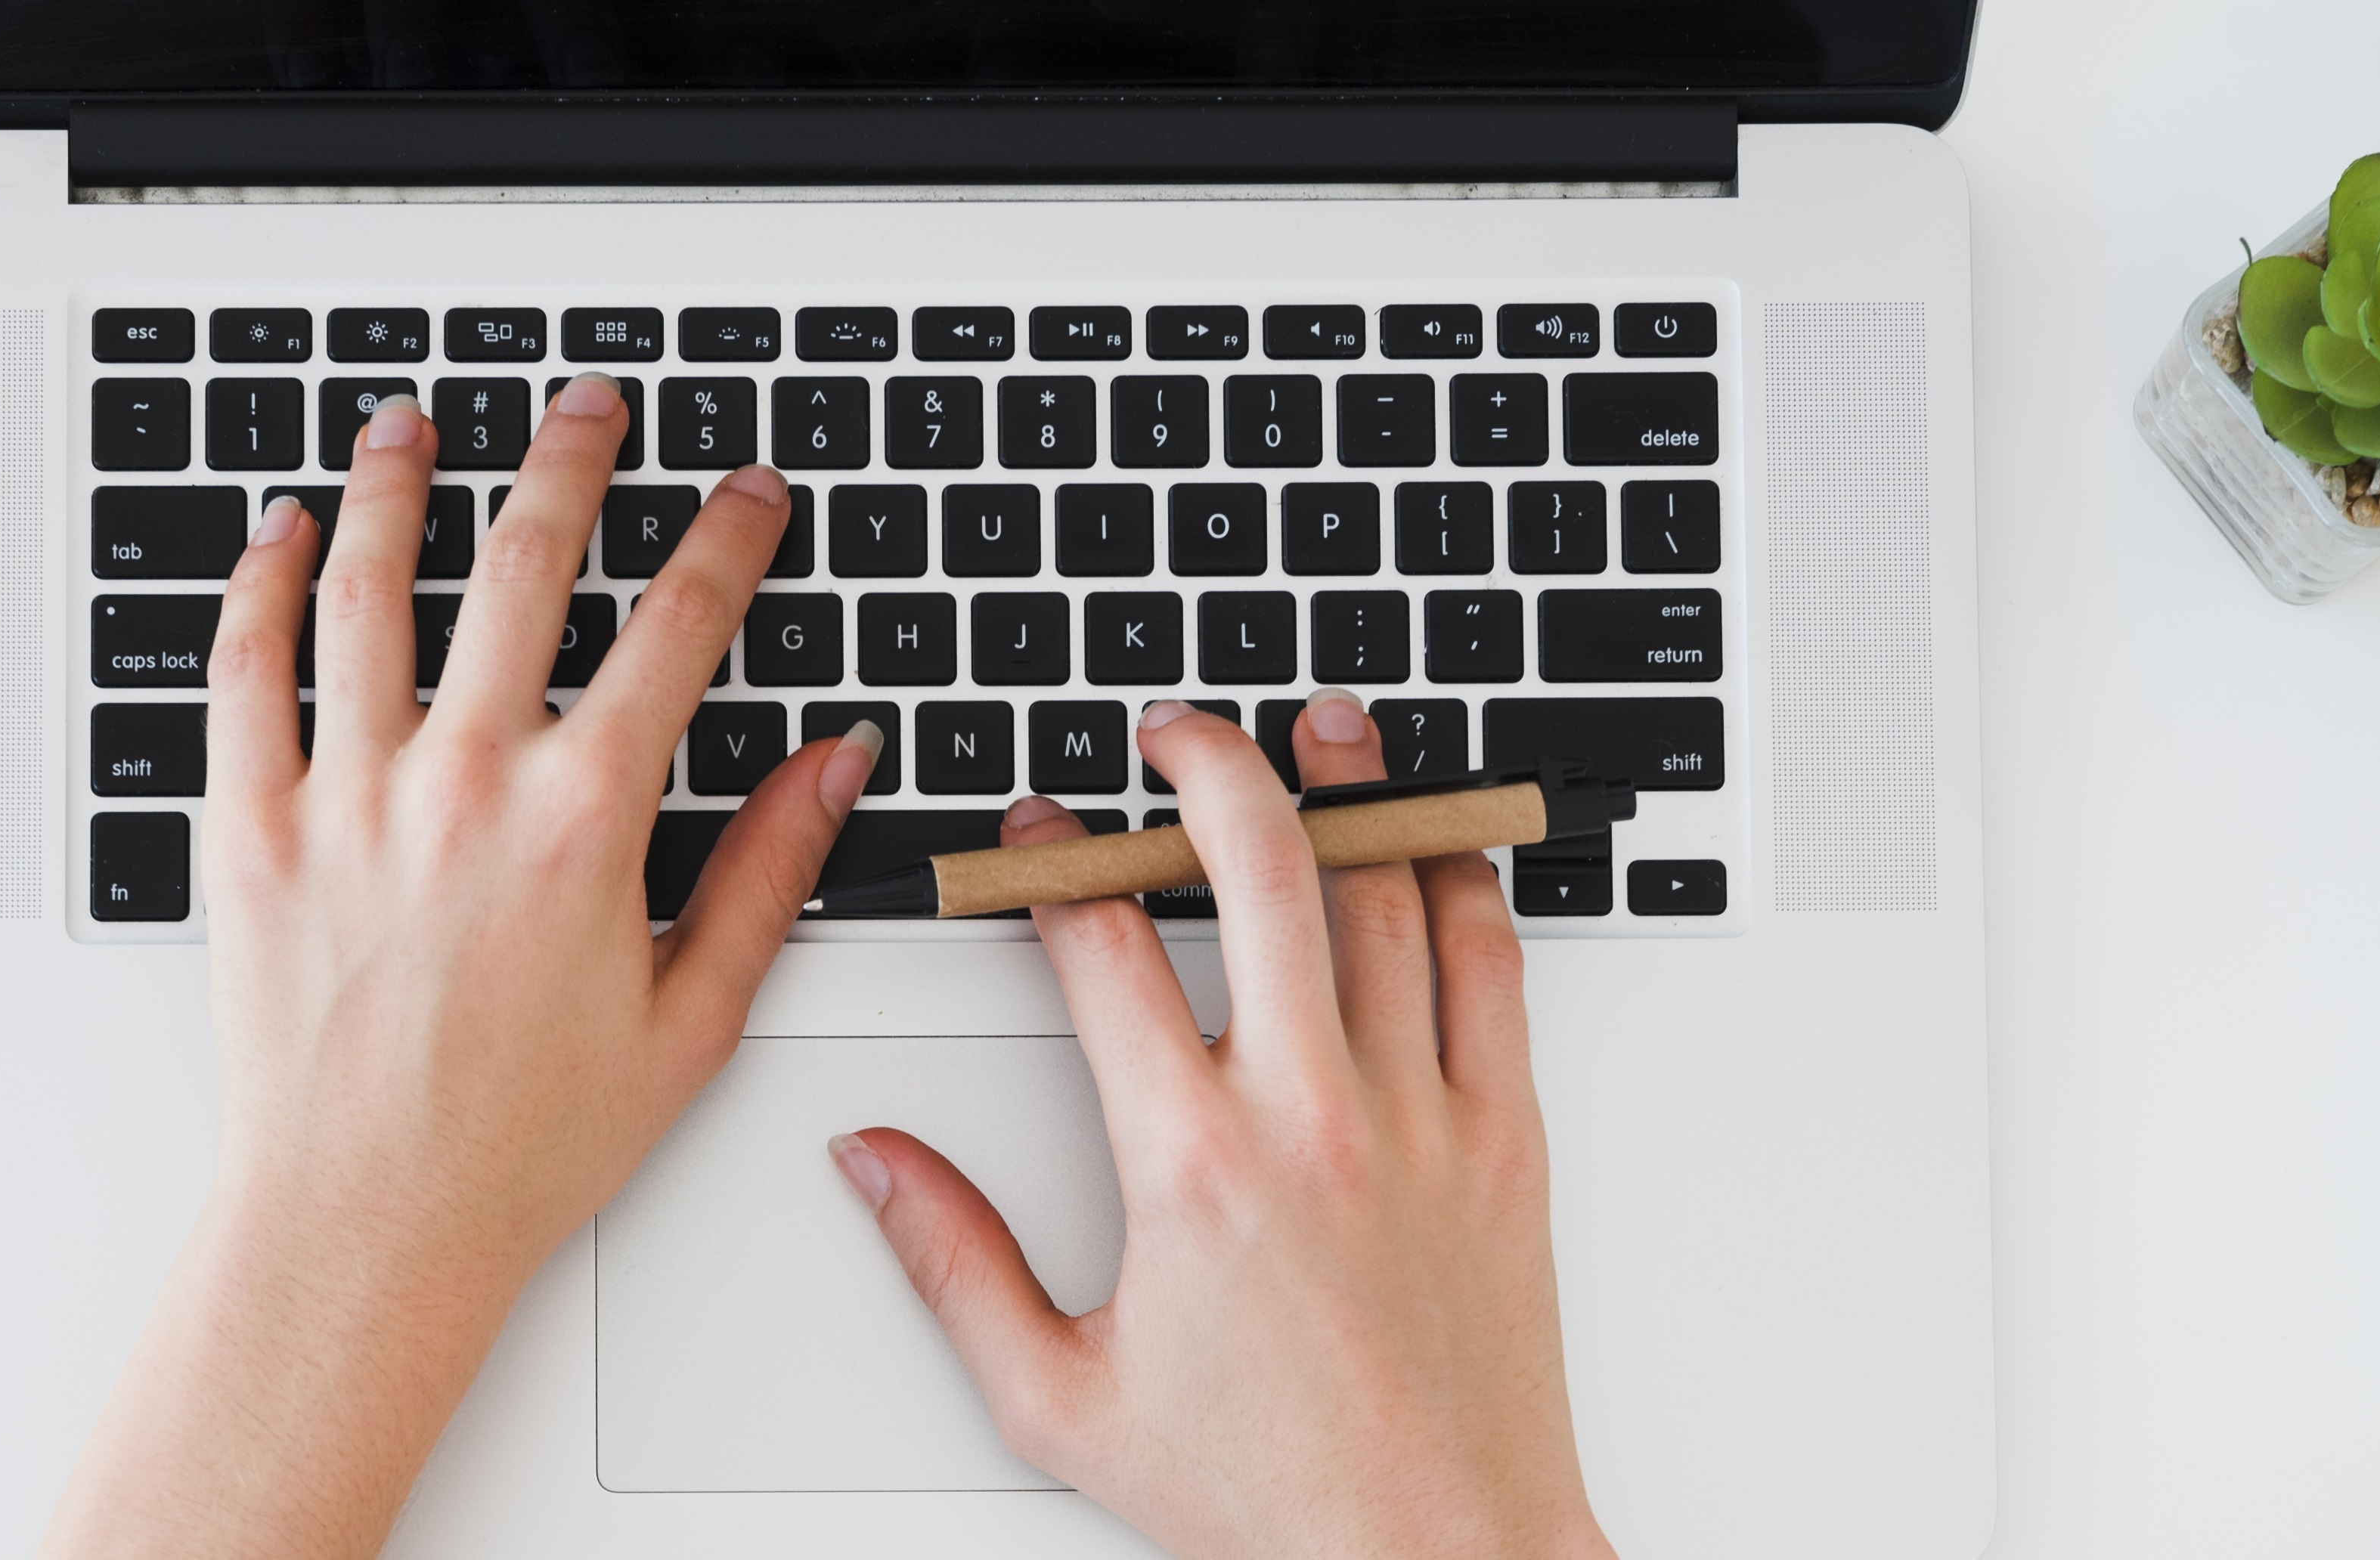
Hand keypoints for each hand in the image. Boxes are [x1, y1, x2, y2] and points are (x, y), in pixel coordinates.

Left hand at [48, 377, 872, 1559]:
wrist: (365, 1227)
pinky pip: (244, 672)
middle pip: (523, 566)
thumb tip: (832, 764)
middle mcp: (464, 783)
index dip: (725, 541)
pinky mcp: (248, 828)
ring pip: (367, 589)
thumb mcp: (692, 1017)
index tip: (745, 495)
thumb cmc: (521, 1146)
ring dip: (394, 487)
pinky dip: (257, 586)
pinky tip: (276, 532)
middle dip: (567, 466)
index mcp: (583, 821)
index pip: (678, 628)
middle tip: (586, 410)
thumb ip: (767, 873)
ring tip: (411, 425)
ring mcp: (346, 795)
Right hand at [831, 692, 1612, 1559]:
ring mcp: (1422, 1115)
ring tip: (1324, 727)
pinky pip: (1493, 965)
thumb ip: (952, 1262)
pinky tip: (1435, 847)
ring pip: (1389, 891)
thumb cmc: (1269, 1492)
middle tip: (1176, 733)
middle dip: (1208, 767)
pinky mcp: (1506, 1140)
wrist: (1437, 1557)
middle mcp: (1312, 1115)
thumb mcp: (1059, 1396)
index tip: (1036, 834)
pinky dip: (1462, 884)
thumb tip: (874, 1163)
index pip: (1102, 946)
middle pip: (1262, 865)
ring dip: (1354, 789)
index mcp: (1189, 1163)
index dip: (1053, 863)